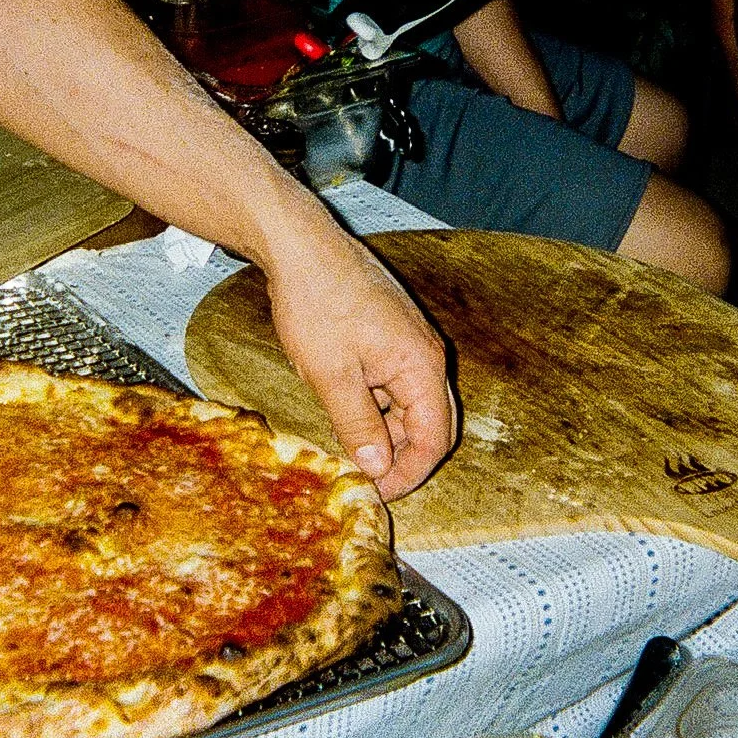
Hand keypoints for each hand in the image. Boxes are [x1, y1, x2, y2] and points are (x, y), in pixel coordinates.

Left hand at [263, 231, 455, 499]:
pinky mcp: (391, 333)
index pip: (435, 438)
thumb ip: (358, 425)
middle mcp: (426, 354)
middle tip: (367, 476)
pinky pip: (395, 382)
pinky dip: (377, 403)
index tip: (377, 490)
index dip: (410, 473)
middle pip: (432, 423)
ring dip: (386, 429)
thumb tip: (378, 467)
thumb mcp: (331, 376)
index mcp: (421, 366)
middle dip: (403, 456)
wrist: (301, 247)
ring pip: (411, 403)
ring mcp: (410, 342)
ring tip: (348, 443)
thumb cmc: (316, 303)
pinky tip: (344, 407)